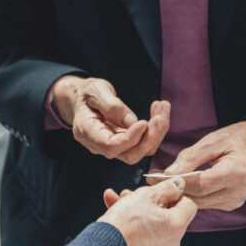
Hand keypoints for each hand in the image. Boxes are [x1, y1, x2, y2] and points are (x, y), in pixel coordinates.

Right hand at [53, 76, 169, 163]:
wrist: (82, 98)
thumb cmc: (87, 93)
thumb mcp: (95, 91)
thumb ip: (111, 106)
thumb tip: (131, 121)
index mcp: (88, 133)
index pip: (111, 147)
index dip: (130, 138)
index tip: (144, 122)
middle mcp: (101, 145)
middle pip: (130, 154)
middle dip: (150, 138)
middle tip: (160, 117)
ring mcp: (115, 146)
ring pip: (141, 149)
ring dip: (157, 131)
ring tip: (163, 107)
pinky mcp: (126, 141)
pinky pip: (144, 141)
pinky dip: (156, 127)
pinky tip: (160, 110)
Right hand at [98, 179, 197, 245]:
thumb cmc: (125, 222)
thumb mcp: (147, 195)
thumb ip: (167, 188)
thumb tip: (179, 184)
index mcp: (177, 225)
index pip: (188, 204)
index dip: (175, 193)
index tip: (161, 189)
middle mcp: (172, 241)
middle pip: (169, 212)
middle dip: (152, 199)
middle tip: (136, 193)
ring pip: (153, 221)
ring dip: (139, 208)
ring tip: (121, 198)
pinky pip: (144, 233)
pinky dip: (134, 222)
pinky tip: (114, 207)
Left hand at [162, 120, 245, 210]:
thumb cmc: (235, 139)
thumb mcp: (213, 140)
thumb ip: (191, 156)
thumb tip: (170, 173)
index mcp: (237, 172)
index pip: (201, 183)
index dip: (178, 182)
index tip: (156, 176)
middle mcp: (239, 191)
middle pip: (199, 197)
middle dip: (174, 189)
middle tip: (152, 179)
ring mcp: (236, 201)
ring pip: (200, 203)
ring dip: (181, 193)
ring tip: (161, 181)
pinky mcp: (231, 204)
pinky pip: (205, 203)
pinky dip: (191, 195)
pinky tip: (179, 186)